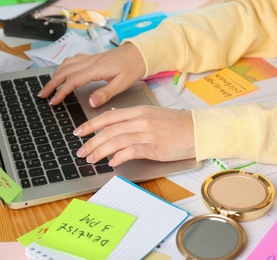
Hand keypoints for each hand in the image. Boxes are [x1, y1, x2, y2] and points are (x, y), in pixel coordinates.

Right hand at [38, 43, 145, 106]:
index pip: (72, 81)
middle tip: (42, 95)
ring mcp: (90, 58)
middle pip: (64, 72)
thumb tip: (90, 102)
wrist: (140, 53)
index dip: (61, 92)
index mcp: (96, 69)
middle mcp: (90, 62)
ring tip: (49, 86)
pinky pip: (73, 60)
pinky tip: (62, 71)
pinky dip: (63, 66)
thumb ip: (105, 93)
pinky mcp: (93, 58)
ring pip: (66, 64)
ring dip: (55, 74)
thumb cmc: (133, 67)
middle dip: (51, 84)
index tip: (54, 101)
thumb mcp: (122, 84)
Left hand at [73, 105, 195, 166]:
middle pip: (108, 131)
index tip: (78, 132)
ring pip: (116, 141)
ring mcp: (147, 134)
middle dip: (91, 142)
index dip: (90, 125)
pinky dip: (119, 157)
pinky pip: (131, 152)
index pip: (108, 117)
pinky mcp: (155, 147)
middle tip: (81, 152)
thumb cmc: (176, 124)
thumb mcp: (152, 114)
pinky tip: (112, 163)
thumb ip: (132, 117)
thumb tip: (114, 118)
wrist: (197, 130)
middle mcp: (140, 121)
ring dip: (100, 151)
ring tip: (92, 159)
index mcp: (138, 111)